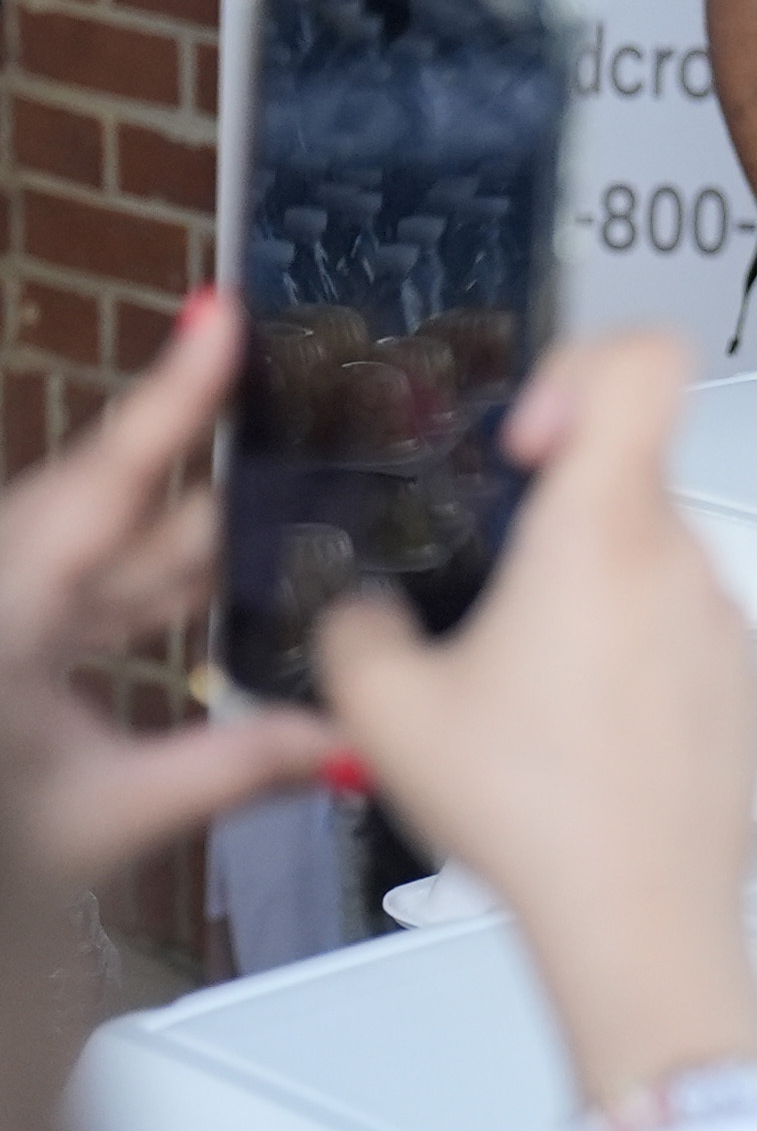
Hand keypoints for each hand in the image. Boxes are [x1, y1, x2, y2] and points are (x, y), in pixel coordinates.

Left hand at [0, 293, 343, 890]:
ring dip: (209, 534)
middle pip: (132, 508)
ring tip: (310, 495)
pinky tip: (230, 583)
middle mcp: (10, 585)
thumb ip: (230, 769)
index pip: (106, 481)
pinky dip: (167, 580)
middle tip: (336, 412)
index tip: (220, 311)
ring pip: (121, 545)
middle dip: (234, 473)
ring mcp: (14, 601)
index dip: (170, 395)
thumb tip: (348, 742)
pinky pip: (100, 580)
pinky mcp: (21, 631)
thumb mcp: (98, 819)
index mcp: (13, 610)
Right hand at [320, 331, 756, 1109]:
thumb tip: (362, 612)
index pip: (640, 363)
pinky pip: (681, 634)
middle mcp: (683, 561)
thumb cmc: (539, 815)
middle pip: (626, 478)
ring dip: (589, 599)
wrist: (641, 917)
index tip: (527, 431)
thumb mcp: (383, 711)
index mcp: (604, 533)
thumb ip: (354, 628)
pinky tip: (579, 732)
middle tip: (495, 596)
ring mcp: (726, 620)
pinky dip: (630, 660)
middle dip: (552, 522)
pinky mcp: (747, 680)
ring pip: (651, 564)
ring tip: (528, 688)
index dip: (577, 364)